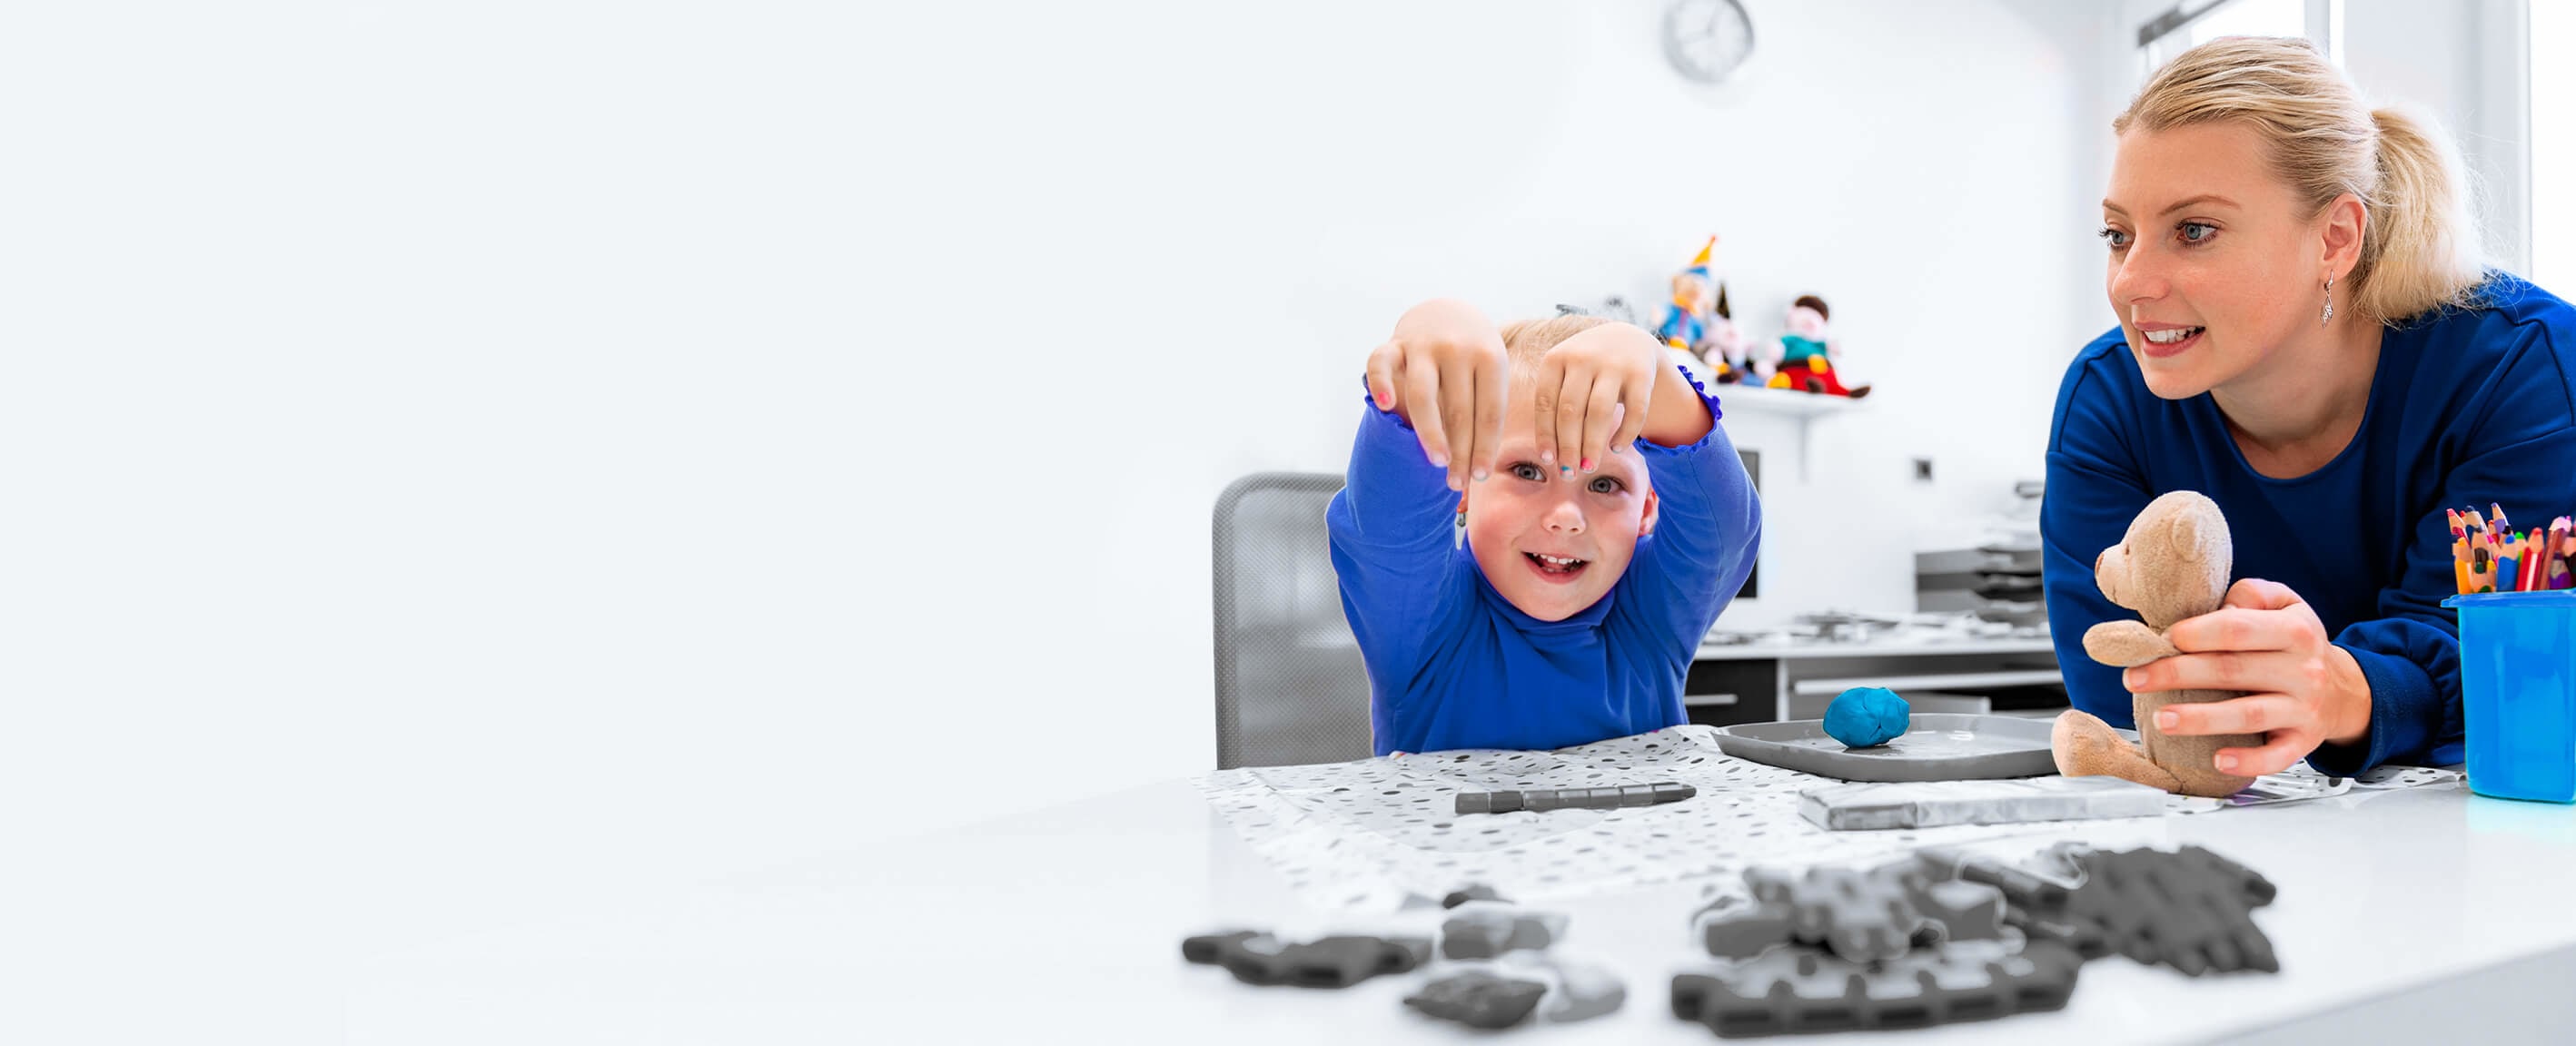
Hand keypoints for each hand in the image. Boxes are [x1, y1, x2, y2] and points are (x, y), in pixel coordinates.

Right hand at [1364, 300, 1507, 490]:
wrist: (1448, 312)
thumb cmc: (1473, 358)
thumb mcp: (1491, 373)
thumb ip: (1485, 409)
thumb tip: (1478, 468)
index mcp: (1489, 357)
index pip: (1489, 412)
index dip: (1484, 447)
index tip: (1479, 477)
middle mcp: (1457, 349)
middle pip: (1459, 410)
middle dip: (1459, 452)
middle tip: (1458, 484)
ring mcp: (1424, 345)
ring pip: (1423, 395)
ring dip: (1430, 433)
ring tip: (1437, 462)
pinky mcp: (1395, 343)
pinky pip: (1381, 363)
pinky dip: (1381, 383)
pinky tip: (1385, 406)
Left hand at [1530, 323, 1661, 473]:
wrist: (1628, 339)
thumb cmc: (1586, 370)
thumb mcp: (1563, 374)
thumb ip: (1553, 404)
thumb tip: (1549, 456)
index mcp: (1556, 358)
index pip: (1545, 403)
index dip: (1545, 434)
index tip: (1548, 460)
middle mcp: (1583, 356)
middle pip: (1571, 411)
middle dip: (1568, 447)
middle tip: (1569, 473)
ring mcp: (1613, 363)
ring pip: (1599, 412)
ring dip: (1592, 445)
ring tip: (1588, 467)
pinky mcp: (1641, 372)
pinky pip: (1634, 411)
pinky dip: (1625, 434)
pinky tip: (1615, 449)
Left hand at [2121, 579, 2371, 776]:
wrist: (2343, 690)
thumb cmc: (2296, 645)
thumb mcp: (2286, 605)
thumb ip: (2252, 594)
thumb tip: (2216, 604)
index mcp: (2295, 631)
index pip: (2238, 629)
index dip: (2196, 633)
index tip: (2162, 638)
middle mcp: (2303, 670)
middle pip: (2232, 671)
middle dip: (2178, 674)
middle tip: (2135, 678)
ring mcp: (2304, 709)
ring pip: (2249, 715)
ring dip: (2202, 719)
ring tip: (2162, 719)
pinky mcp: (2303, 742)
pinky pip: (2276, 756)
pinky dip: (2248, 761)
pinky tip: (2219, 759)